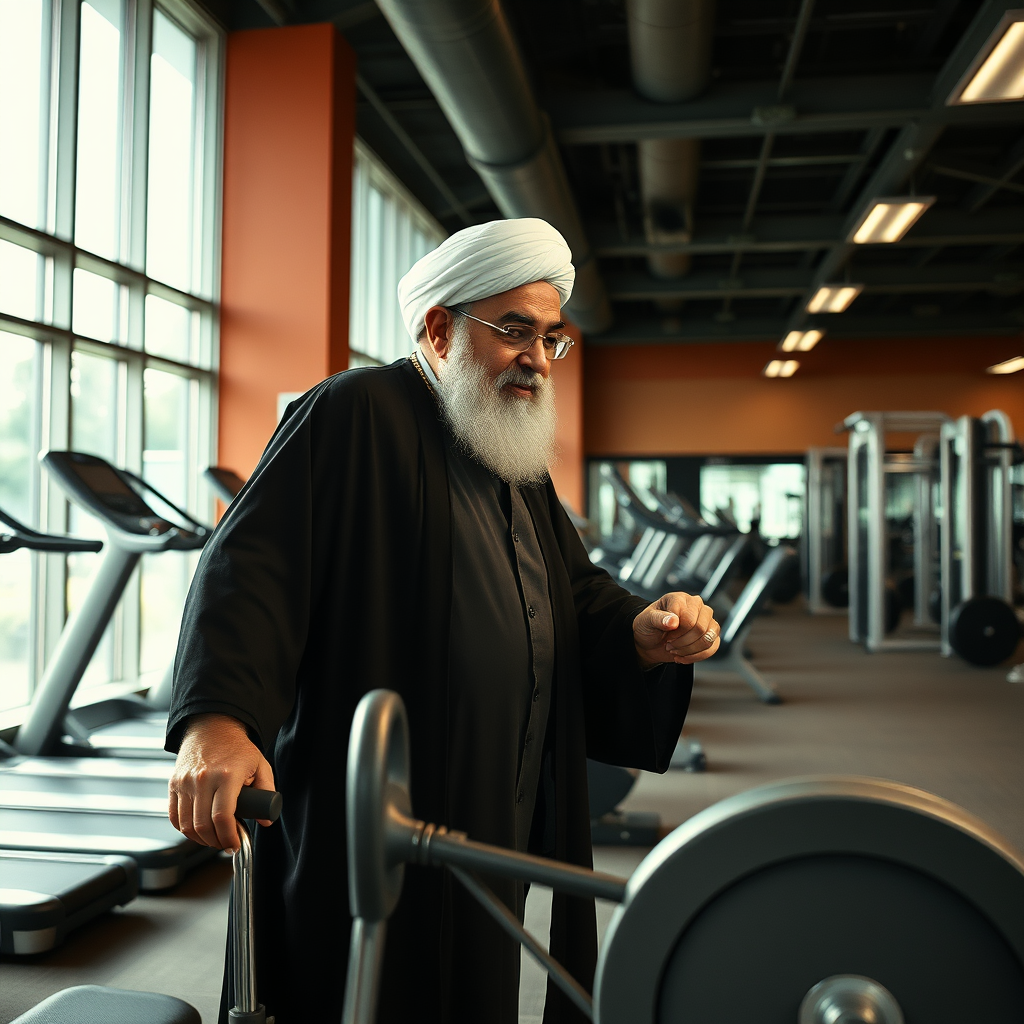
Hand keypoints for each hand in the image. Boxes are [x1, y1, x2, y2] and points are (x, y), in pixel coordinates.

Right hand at [168, 713, 276, 852]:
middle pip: (203, 825)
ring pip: (187, 824)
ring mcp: (185, 781)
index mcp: (227, 775)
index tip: (234, 844)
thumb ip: (267, 792)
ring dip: (200, 839)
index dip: (229, 837)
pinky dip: (184, 829)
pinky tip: (197, 830)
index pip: (223, 816)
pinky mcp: (174, 784)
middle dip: (216, 842)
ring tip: (213, 838)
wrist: (213, 728)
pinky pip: (174, 816)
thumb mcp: (260, 765)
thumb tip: (266, 819)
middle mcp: (203, 779)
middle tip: (226, 844)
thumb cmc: (237, 747)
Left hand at [633, 592, 720, 668]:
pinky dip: (696, 657)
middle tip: (669, 644)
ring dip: (689, 650)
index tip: (666, 636)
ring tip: (675, 650)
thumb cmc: (648, 626)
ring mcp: (706, 619)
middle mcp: (697, 606)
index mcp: (681, 599)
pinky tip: (682, 657)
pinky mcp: (711, 634)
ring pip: (708, 639)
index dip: (677, 633)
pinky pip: (713, 647)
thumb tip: (673, 621)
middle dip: (683, 642)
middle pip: (700, 628)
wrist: (650, 641)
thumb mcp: (647, 621)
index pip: (689, 618)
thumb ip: (658, 618)